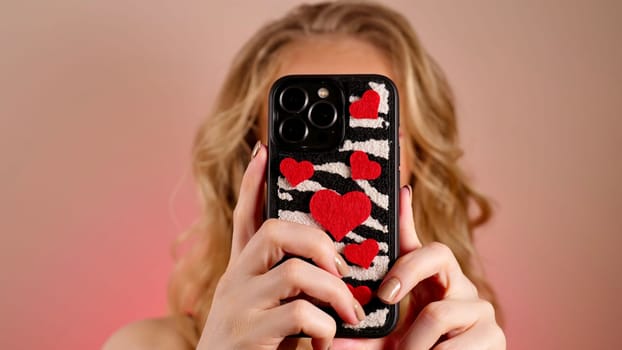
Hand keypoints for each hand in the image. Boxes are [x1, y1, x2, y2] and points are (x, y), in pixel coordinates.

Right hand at [197, 143, 363, 349]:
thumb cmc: (257, 348)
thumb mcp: (269, 310)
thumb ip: (292, 286)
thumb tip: (329, 266)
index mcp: (241, 272)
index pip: (244, 217)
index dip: (253, 183)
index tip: (264, 151)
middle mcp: (235, 281)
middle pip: (274, 231)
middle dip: (318, 242)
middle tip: (342, 269)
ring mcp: (238, 305)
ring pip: (295, 272)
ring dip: (335, 293)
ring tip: (349, 314)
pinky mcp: (248, 333)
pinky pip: (300, 314)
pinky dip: (325, 328)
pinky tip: (323, 343)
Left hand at [376, 186, 505, 348]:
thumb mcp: (392, 340)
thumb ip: (368, 333)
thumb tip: (332, 340)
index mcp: (434, 283)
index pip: (422, 243)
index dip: (410, 216)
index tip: (401, 193)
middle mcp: (460, 287)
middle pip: (436, 254)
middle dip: (404, 274)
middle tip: (383, 299)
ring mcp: (480, 309)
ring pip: (436, 313)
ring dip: (412, 344)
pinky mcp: (494, 335)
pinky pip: (454, 344)